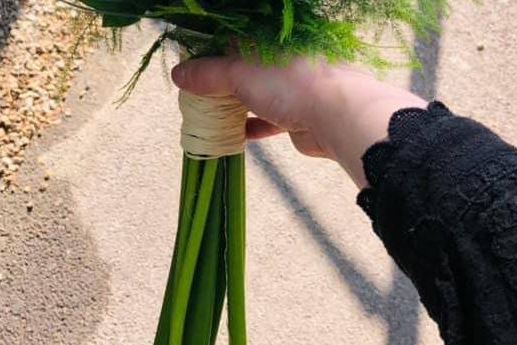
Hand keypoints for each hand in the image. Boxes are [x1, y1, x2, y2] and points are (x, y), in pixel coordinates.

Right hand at [172, 56, 426, 188]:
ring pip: (254, 95)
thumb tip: (179, 73)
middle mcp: (280, 58)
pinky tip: (234, 135)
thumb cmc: (290, 82)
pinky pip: (267, 120)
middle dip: (218, 83)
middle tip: (193, 95)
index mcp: (268, 38)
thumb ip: (209, 74)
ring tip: (208, 115)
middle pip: (242, 68)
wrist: (337, 116)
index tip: (187, 68)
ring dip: (232, 106)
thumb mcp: (240, 73)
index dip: (207, 53)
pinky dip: (250, 127)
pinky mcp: (296, 114)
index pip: (230, 40)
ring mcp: (290, 87)